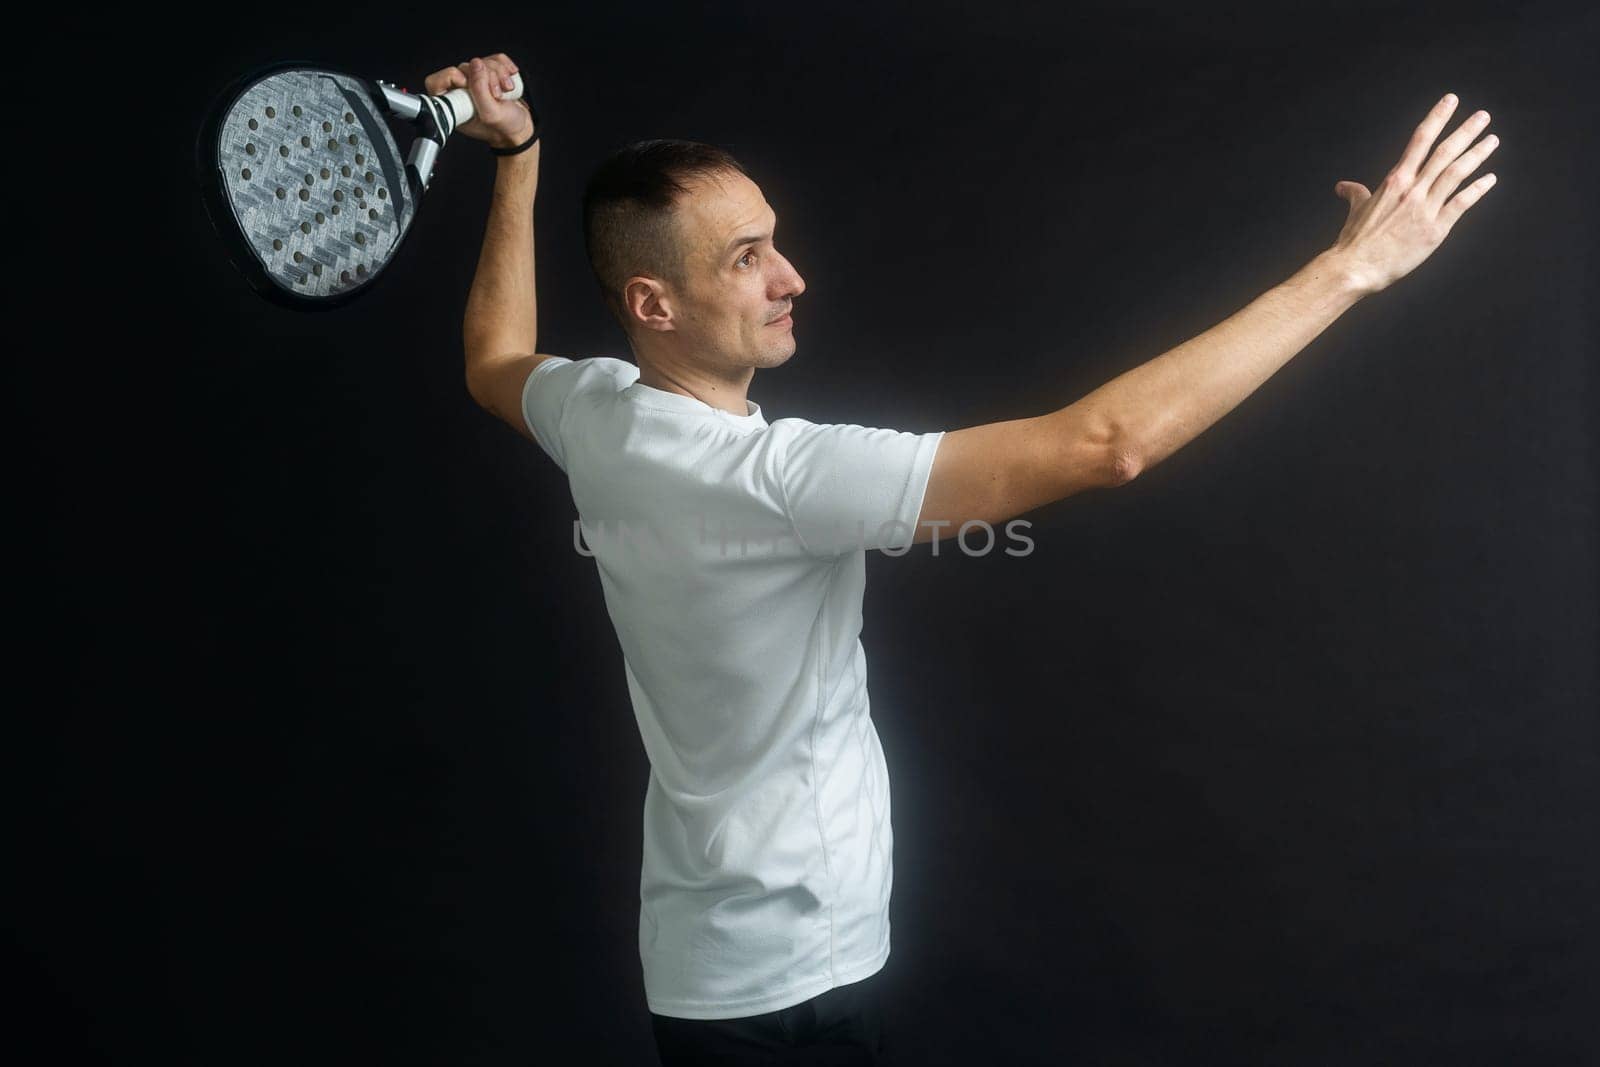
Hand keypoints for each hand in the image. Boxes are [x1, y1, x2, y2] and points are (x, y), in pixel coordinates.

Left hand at [422, 54, 534, 150]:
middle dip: (487, 77)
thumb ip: (480, 90)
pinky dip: (507, 67)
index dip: (453, 77)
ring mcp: (476, 80)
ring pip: (483, 61)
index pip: (437, 81)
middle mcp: (461, 91)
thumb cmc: (504, 128)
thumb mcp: (491, 114)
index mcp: (453, 104)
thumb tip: (476, 65)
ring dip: (500, 74)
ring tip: (506, 91)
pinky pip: (496, 58)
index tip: (469, 86)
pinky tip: (510, 81)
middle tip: (496, 95)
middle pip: (466, 67)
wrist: (520, 129)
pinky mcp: (490, 73)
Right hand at [1326, 93, 1498, 295]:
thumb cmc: (1354, 240)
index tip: (1451, 101)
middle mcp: (1413, 189)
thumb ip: (1356, 194)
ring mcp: (1426, 208)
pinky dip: (1477, 189)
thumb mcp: (1356, 210)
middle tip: (1483, 116)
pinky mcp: (1435, 229)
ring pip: (1456, 173)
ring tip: (1492, 140)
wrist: (1356, 267)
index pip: (1420, 140)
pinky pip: (1461, 203)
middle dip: (1466, 131)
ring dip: (1477, 154)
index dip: (1437, 118)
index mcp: (1394, 180)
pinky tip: (1490, 179)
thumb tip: (1343, 187)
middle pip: (1444, 152)